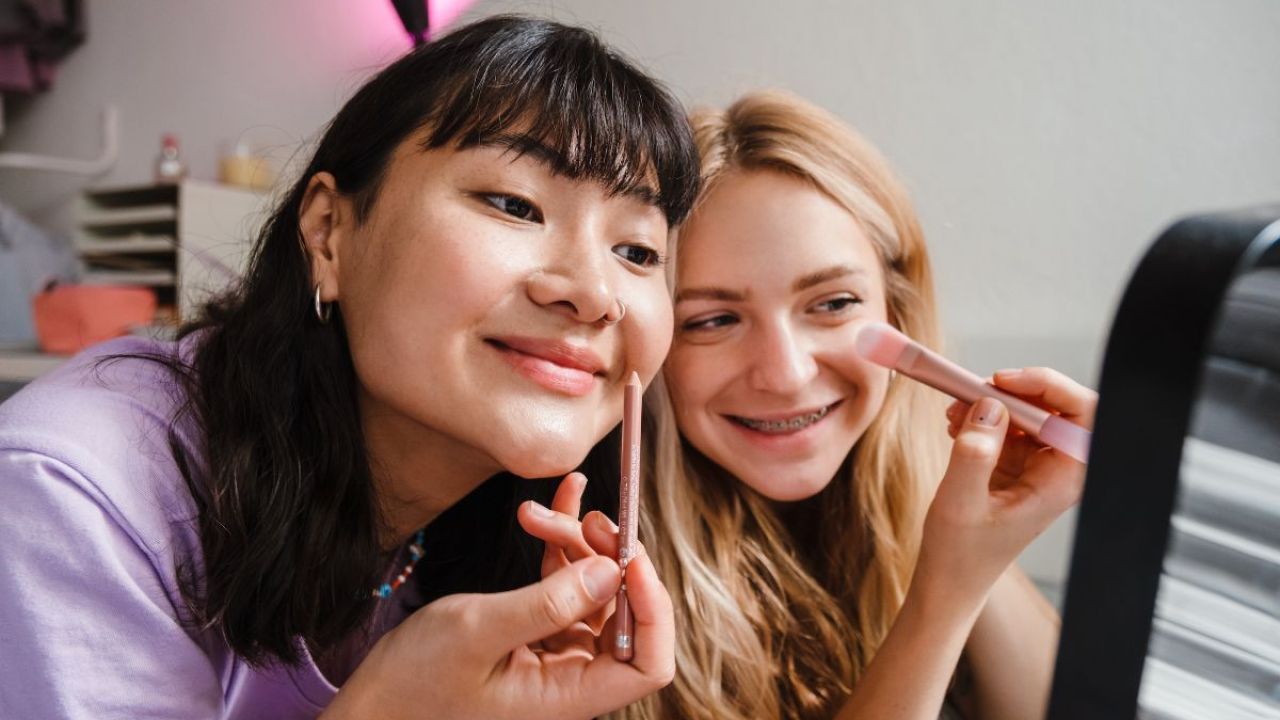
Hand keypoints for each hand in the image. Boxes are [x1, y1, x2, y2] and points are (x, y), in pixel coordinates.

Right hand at [322, 504, 673, 719]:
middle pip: (626, 615)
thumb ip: (549, 603)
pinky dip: (561, 548)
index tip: (630, 555)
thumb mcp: (477, 632)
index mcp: (569, 697)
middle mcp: (573, 679)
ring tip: (536, 514)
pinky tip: (553, 509)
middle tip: (586, 520)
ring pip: (595, 591)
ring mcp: (557, 656)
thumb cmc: (415, 684)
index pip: (648, 663)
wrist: (374, 704)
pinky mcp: (536, 634)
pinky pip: (565, 586)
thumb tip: (613, 570)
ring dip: (577, 546)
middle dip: (610, 559)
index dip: (653, 608)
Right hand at [917, 367, 1095, 609]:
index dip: (1049, 387)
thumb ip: (974, 453)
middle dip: (1011, 392)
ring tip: (953, 413)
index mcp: (1061, 482)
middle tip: (971, 393)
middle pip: (1054, 406)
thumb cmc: (961, 554)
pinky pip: (1006, 425)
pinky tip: (955, 426)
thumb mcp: (959, 502)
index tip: (1003, 382)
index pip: (1081, 414)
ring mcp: (1037, 466)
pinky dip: (980, 417)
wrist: (950, 579)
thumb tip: (988, 406)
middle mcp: (1057, 470)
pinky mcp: (1017, 465)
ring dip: (990, 403)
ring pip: (1027, 411)